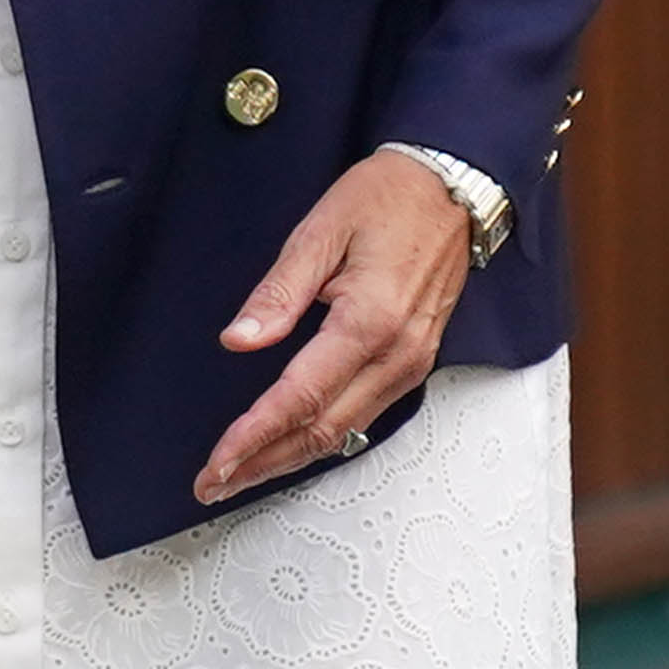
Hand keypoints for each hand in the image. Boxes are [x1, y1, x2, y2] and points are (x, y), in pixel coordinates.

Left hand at [197, 151, 471, 503]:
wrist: (453, 186)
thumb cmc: (388, 199)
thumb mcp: (319, 231)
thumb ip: (277, 293)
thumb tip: (239, 340)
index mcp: (368, 321)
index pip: (300, 397)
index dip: (254, 435)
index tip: (218, 461)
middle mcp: (395, 353)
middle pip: (322, 430)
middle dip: (263, 462)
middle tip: (214, 482)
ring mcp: (411, 362)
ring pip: (345, 432)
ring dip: (290, 458)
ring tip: (241, 473)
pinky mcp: (415, 361)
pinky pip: (366, 415)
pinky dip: (323, 437)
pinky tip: (291, 444)